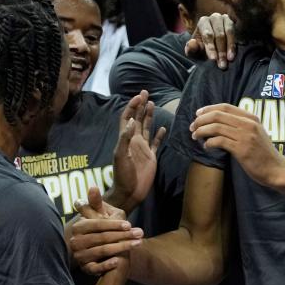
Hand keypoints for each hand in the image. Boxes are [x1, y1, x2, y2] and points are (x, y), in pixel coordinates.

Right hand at [68, 188, 143, 275]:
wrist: (103, 251)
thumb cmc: (103, 229)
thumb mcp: (101, 215)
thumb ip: (96, 203)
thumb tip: (93, 187)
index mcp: (78, 227)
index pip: (97, 224)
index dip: (113, 224)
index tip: (129, 224)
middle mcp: (75, 242)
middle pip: (101, 238)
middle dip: (122, 235)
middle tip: (140, 233)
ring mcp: (79, 256)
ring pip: (102, 251)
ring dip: (121, 247)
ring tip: (137, 243)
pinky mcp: (85, 268)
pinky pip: (95, 268)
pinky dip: (106, 265)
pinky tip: (118, 261)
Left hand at [109, 91, 166, 209]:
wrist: (130, 192)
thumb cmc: (122, 175)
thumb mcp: (121, 155)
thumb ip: (125, 138)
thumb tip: (132, 121)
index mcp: (126, 139)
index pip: (127, 118)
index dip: (132, 106)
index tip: (139, 97)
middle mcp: (134, 141)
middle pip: (137, 119)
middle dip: (140, 105)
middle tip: (145, 92)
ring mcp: (143, 148)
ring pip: (147, 127)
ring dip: (149, 115)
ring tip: (152, 103)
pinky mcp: (151, 156)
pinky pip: (156, 143)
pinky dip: (159, 134)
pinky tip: (163, 128)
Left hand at [186, 13, 235, 68]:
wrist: (213, 45)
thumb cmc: (202, 48)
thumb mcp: (195, 51)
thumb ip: (191, 49)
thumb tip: (192, 43)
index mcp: (203, 22)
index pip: (208, 35)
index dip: (211, 47)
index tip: (213, 59)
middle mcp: (215, 17)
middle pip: (219, 34)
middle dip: (221, 51)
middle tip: (222, 64)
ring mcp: (226, 19)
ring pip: (228, 32)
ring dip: (229, 48)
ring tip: (230, 60)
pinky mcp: (234, 23)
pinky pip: (235, 32)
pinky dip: (234, 44)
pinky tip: (233, 54)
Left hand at [190, 103, 284, 186]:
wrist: (276, 169)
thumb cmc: (263, 153)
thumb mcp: (256, 133)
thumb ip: (242, 126)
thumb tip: (220, 122)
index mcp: (251, 118)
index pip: (225, 107)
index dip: (209, 108)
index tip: (198, 114)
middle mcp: (248, 124)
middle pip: (218, 115)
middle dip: (201, 120)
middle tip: (192, 127)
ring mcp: (246, 136)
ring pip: (216, 127)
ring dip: (202, 131)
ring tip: (195, 137)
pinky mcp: (242, 150)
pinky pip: (219, 141)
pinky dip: (209, 143)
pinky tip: (207, 147)